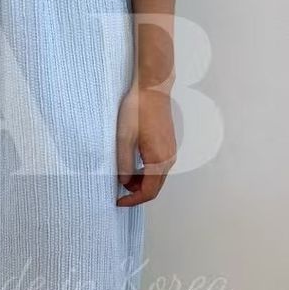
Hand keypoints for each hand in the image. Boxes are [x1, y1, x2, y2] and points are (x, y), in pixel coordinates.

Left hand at [115, 83, 176, 206]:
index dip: (133, 200)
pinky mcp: (168, 144)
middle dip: (136, 192)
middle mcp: (169, 158)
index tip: (119, 201)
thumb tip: (124, 182)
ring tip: (123, 176)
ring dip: (141, 182)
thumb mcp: (124, 139)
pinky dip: (146, 172)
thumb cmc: (138, 110)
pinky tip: (133, 164)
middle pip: (155, 187)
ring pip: (157, 177)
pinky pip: (159, 166)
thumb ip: (124, 164)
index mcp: (159, 160)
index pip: (148, 192)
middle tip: (118, 190)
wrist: (153, 89)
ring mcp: (170, 151)